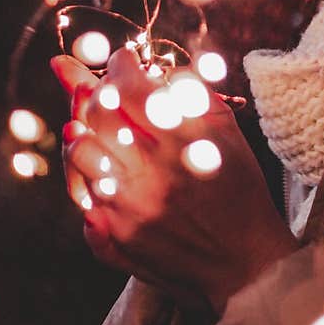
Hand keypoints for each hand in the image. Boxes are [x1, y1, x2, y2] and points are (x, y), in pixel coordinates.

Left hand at [51, 48, 297, 313]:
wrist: (244, 264)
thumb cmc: (241, 193)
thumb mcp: (230, 134)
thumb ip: (193, 95)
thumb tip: (157, 71)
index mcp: (181, 140)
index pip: (130, 86)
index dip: (120, 65)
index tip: (123, 60)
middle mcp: (150, 171)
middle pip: (97, 113)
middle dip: (95, 90)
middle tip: (106, 88)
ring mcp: (127, 207)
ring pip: (79, 151)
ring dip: (82, 130)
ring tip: (94, 127)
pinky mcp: (116, 237)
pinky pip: (81, 194)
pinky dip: (84, 174)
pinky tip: (98, 166)